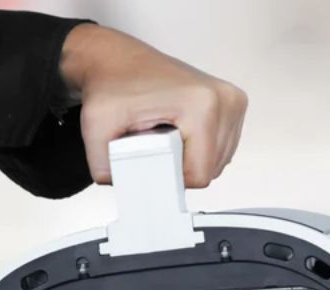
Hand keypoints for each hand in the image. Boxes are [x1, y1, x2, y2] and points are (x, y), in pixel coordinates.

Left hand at [60, 24, 247, 188]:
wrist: (119, 62)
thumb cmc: (113, 84)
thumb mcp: (96, 125)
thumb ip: (104, 166)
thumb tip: (121, 188)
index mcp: (202, 104)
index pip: (199, 175)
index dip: (170, 176)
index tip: (151, 156)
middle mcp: (224, 100)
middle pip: (210, 170)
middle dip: (179, 166)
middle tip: (156, 142)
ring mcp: (232, 102)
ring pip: (217, 162)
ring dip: (190, 159)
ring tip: (167, 135)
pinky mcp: (232, 106)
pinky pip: (220, 149)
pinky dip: (198, 150)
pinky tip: (179, 133)